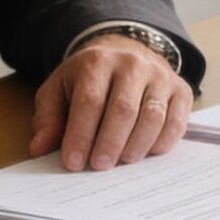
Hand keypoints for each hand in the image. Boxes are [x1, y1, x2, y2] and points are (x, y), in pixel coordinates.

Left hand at [28, 34, 191, 171]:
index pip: (90, 101)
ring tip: (121, 162)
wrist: (124, 53)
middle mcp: (132, 64)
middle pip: (123, 109)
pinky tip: (146, 153)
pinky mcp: (181, 90)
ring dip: (136, 146)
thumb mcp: (59, 90)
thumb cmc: (88, 79)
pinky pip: (177, 120)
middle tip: (98, 167)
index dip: (80, 135)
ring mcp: (160, 76)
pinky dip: (162, 142)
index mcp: (97, 62)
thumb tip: (39, 148)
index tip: (73, 163)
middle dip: (109, 143)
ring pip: (152, 116)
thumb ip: (48, 118)